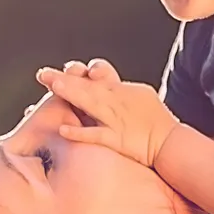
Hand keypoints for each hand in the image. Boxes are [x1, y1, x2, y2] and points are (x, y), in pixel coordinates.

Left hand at [34, 58, 178, 166]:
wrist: (170, 144)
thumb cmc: (156, 121)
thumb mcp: (140, 97)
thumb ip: (119, 91)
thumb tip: (102, 83)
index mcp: (120, 92)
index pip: (97, 77)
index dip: (77, 74)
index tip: (63, 70)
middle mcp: (116, 103)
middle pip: (87, 88)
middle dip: (65, 80)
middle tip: (43, 74)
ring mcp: (115, 121)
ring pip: (90, 104)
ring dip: (72, 95)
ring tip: (53, 87)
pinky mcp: (117, 140)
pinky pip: (97, 135)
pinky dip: (81, 133)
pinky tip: (64, 130)